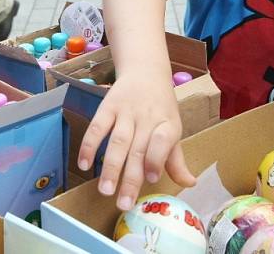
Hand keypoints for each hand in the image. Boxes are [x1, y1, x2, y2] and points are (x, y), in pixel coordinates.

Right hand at [78, 71, 195, 210]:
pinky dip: (89, 145)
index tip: (152, 179)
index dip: (157, 159)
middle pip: (138, 149)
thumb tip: (190, 183)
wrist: (145, 71)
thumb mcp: (173, 129)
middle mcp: (147, 118)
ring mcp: (126, 112)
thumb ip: (176, 159)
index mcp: (168, 124)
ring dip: (110, 167)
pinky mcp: (108, 106)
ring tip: (105, 190)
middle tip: (123, 203)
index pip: (164, 140)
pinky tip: (83, 164)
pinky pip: (97, 127)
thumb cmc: (161, 107)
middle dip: (130, 178)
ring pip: (117, 142)